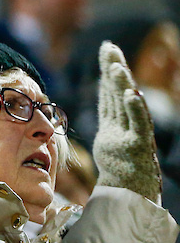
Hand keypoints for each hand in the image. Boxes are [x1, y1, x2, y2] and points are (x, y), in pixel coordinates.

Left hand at [94, 41, 161, 202]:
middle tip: (110, 48)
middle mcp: (128, 124)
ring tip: (116, 67)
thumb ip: (110, 114)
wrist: (131, 194)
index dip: (109, 70)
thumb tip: (105, 90)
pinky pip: (138, 126)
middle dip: (115, 69)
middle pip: (119, 93)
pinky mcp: (138, 148)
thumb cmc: (123, 165)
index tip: (107, 48)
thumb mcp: (110, 136)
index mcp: (118, 121)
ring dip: (122, 85)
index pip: (111, 90)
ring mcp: (134, 135)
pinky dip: (135, 109)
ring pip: (127, 107)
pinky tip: (132, 94)